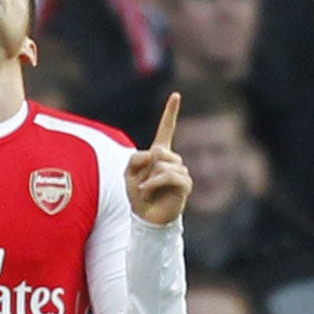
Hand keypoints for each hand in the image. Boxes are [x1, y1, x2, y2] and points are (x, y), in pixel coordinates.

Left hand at [125, 92, 190, 225]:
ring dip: (148, 178)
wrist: (147, 218)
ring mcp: (181, 172)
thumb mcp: (128, 171)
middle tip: (142, 182)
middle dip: (146, 166)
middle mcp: (174, 160)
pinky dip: (153, 183)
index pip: (166, 129)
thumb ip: (137, 158)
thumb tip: (158, 156)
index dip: (171, 112)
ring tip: (146, 190)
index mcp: (160, 154)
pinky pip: (168, 175)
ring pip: (163, 164)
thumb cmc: (138, 195)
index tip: (176, 95)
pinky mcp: (185, 184)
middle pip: (159, 151)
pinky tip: (148, 192)